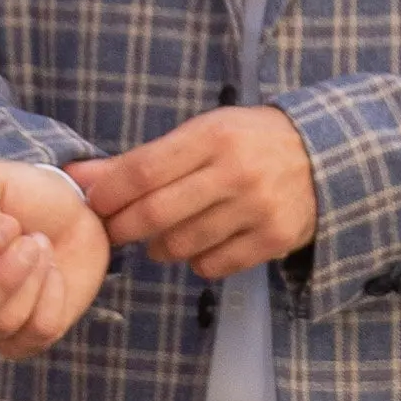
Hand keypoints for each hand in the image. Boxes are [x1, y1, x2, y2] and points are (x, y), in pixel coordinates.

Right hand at [0, 156, 110, 358]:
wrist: (69, 216)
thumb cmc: (19, 196)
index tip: (7, 223)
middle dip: (2, 277)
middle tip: (32, 242)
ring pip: (2, 323)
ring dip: (34, 276)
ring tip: (41, 247)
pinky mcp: (22, 342)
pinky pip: (37, 332)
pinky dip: (55, 295)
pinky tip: (53, 273)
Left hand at [69, 107, 316, 279]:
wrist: (324, 157)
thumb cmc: (247, 142)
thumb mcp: (200, 135)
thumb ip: (139, 160)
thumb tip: (76, 177)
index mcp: (214, 135)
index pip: (144, 170)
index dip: (109, 193)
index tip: (94, 204)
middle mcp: (236, 172)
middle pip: (157, 213)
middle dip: (123, 228)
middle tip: (114, 232)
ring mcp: (257, 209)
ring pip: (182, 245)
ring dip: (160, 247)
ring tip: (161, 237)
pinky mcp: (272, 240)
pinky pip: (213, 266)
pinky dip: (196, 261)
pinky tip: (200, 245)